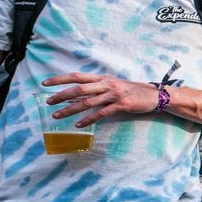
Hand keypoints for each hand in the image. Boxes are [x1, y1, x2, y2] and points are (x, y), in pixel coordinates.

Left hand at [43, 72, 165, 125]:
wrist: (155, 95)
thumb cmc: (131, 91)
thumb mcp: (113, 84)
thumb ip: (96, 88)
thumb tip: (75, 93)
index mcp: (103, 77)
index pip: (77, 76)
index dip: (60, 79)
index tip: (45, 83)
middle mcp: (107, 84)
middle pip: (80, 88)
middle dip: (62, 95)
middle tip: (48, 102)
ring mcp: (115, 94)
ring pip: (88, 102)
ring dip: (71, 109)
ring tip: (57, 115)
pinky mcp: (122, 105)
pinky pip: (101, 113)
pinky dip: (89, 119)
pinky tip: (79, 124)